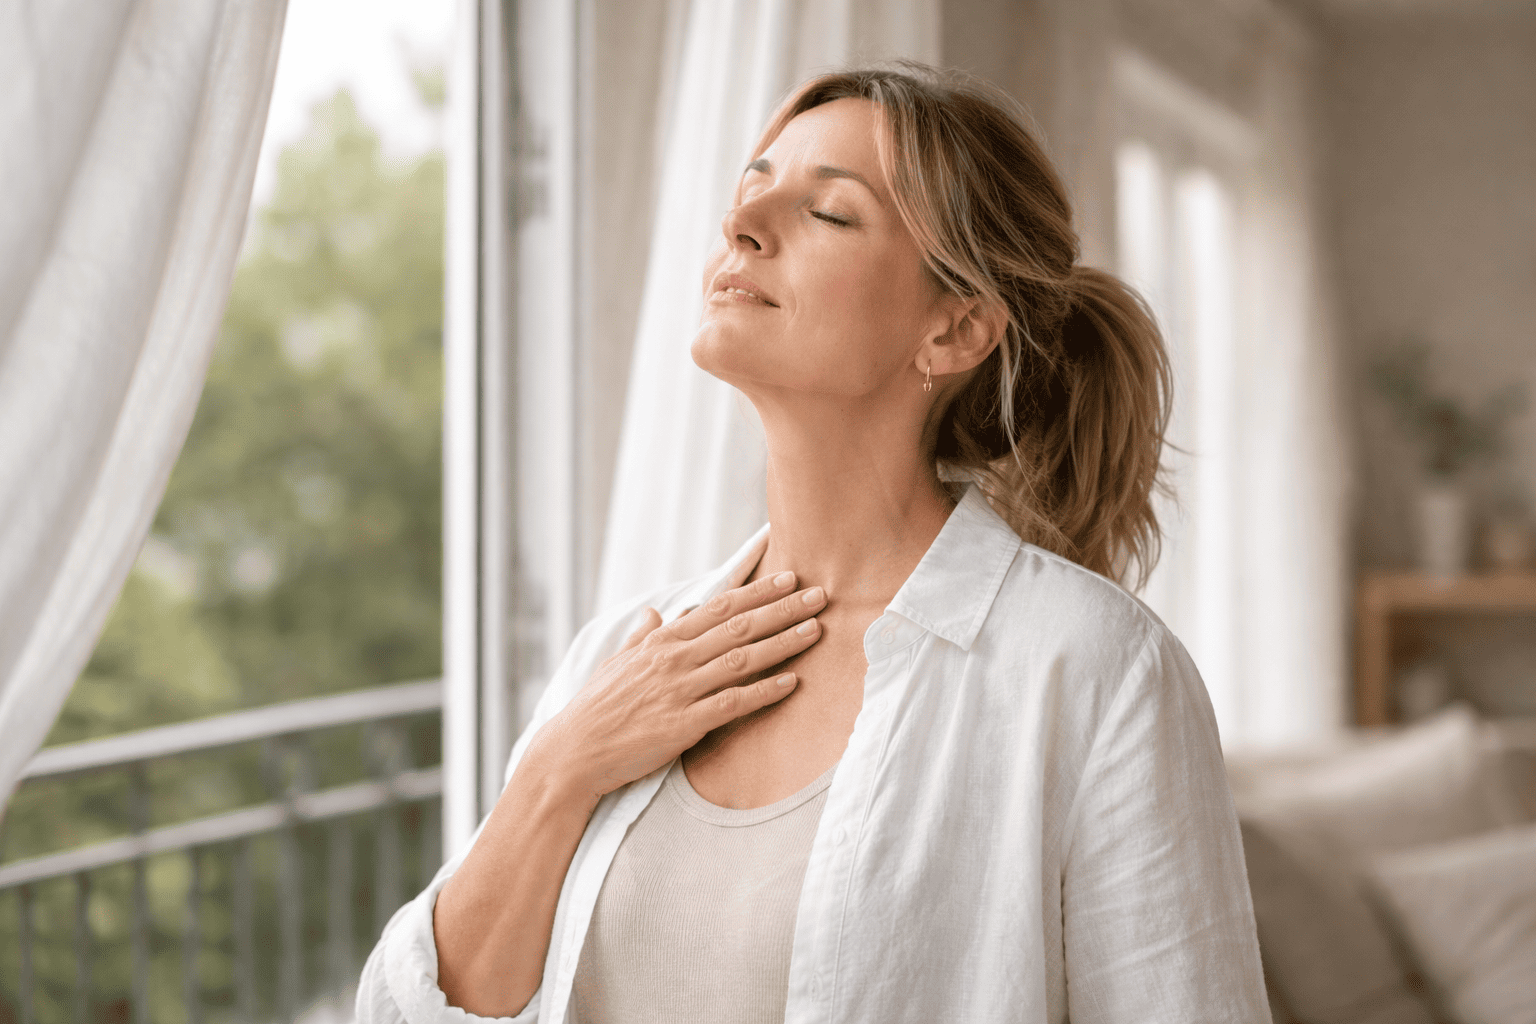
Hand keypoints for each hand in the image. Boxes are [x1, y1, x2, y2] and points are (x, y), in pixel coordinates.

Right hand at [528, 570, 825, 802]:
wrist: (574, 751)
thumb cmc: (596, 707)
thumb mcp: (618, 662)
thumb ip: (643, 636)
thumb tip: (658, 612)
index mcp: (662, 641)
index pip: (718, 607)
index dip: (757, 591)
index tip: (788, 578)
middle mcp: (674, 658)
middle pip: (739, 626)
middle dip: (782, 608)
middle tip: (819, 594)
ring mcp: (680, 690)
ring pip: (741, 659)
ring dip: (782, 642)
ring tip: (816, 629)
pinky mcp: (684, 724)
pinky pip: (732, 703)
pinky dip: (763, 691)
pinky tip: (791, 683)